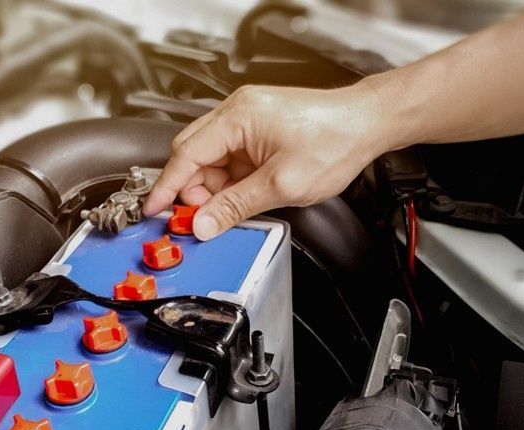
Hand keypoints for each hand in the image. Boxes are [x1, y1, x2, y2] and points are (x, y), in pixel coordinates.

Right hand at [143, 84, 392, 239]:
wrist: (368, 124)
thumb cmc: (335, 140)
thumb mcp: (281, 184)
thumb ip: (236, 206)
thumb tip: (205, 223)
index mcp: (238, 117)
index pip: (186, 154)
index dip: (167, 187)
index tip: (155, 209)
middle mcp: (238, 112)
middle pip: (193, 155)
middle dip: (190, 190)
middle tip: (195, 218)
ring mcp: (248, 119)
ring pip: (211, 159)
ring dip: (211, 188)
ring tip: (224, 211)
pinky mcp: (258, 130)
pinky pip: (229, 158)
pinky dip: (228, 181)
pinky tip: (238, 197)